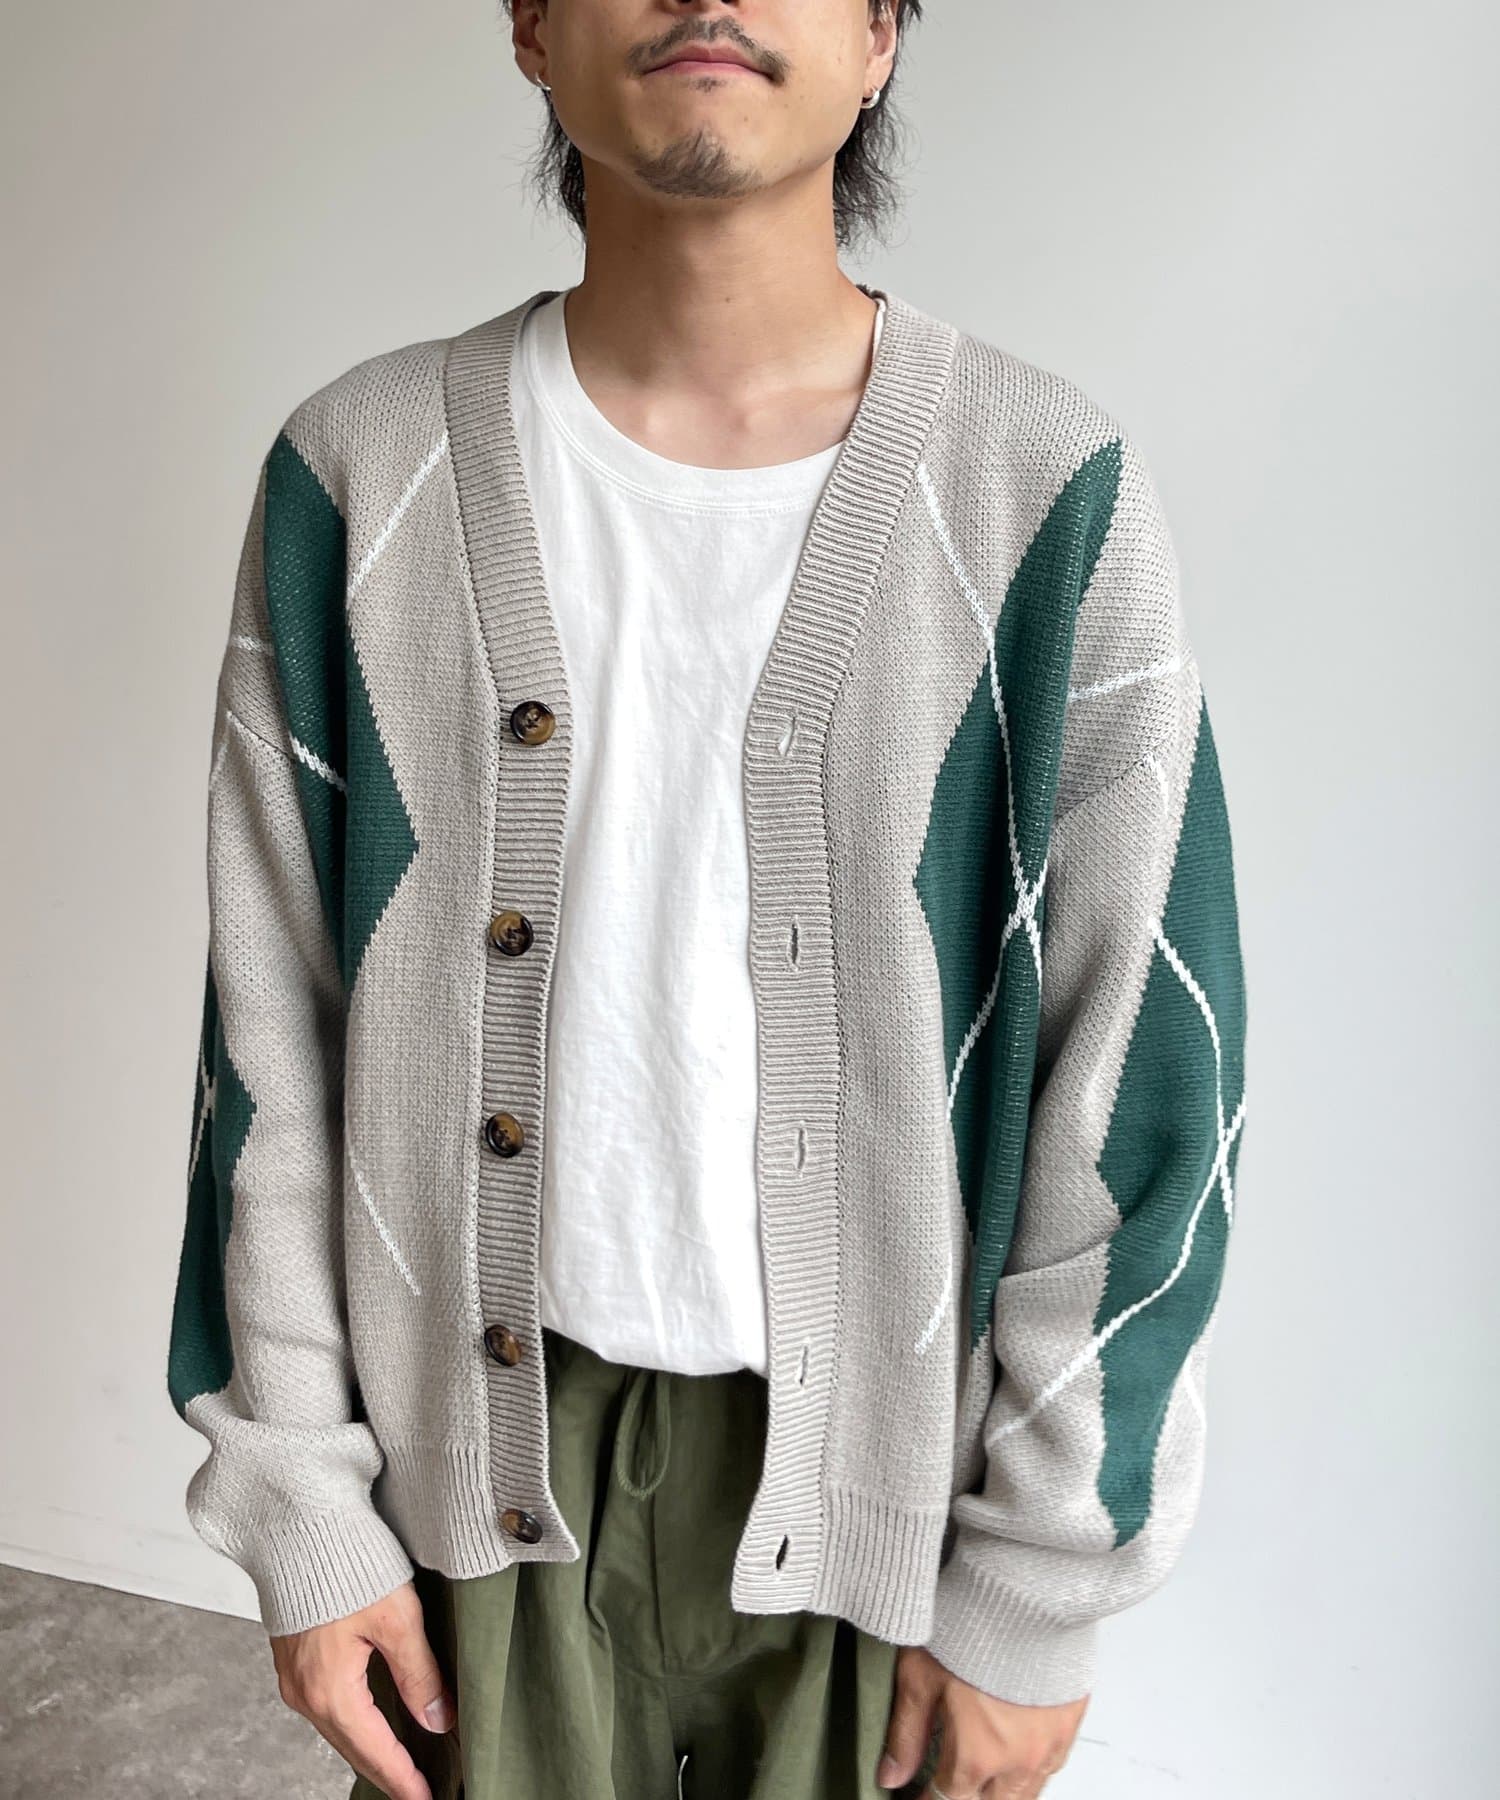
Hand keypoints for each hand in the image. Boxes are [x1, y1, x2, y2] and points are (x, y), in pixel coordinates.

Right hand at [270, 1581, 455, 1799]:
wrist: (295, 1522)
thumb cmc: (346, 1561)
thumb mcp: (397, 1617)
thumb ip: (419, 1673)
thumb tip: (439, 1720)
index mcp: (330, 1691)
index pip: (376, 1752)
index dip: (404, 1780)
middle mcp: (305, 1693)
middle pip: (353, 1748)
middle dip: (388, 1771)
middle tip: (419, 1791)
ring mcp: (294, 1678)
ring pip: (339, 1728)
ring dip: (370, 1747)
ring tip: (403, 1763)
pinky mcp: (293, 1658)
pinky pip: (327, 1705)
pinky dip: (354, 1722)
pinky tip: (373, 1721)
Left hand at [876, 1645, 1087, 1798]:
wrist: (1026, 1592)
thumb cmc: (972, 1625)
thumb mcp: (920, 1677)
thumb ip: (906, 1734)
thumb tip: (891, 1775)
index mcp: (975, 1757)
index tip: (914, 1795)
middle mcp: (1016, 1762)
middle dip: (965, 1797)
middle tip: (947, 1779)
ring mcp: (1048, 1747)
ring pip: (1023, 1794)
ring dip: (999, 1791)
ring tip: (980, 1774)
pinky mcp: (1070, 1725)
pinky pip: (1052, 1767)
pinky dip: (1031, 1770)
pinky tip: (1018, 1754)